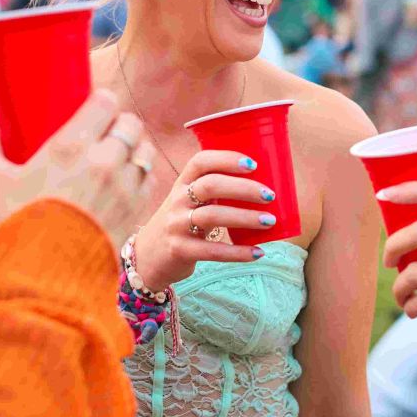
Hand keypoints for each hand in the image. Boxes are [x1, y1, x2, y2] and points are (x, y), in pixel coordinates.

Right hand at [0, 89, 158, 246]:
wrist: (47, 272)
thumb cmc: (19, 224)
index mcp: (71, 145)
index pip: (105, 103)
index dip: (102, 103)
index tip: (95, 109)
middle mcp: (104, 160)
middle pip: (130, 123)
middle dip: (121, 125)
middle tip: (109, 133)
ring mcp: (124, 185)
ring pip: (145, 150)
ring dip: (136, 149)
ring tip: (123, 155)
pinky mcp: (135, 208)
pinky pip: (149, 179)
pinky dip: (142, 176)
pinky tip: (128, 181)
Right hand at [131, 151, 279, 290]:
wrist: (146, 258)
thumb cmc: (180, 224)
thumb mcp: (187, 202)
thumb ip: (213, 193)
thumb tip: (262, 188)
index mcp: (182, 184)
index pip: (200, 162)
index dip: (226, 159)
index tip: (253, 164)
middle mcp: (177, 201)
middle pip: (210, 186)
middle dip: (243, 188)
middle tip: (270, 195)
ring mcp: (176, 225)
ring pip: (213, 216)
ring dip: (245, 217)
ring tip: (269, 221)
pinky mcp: (180, 250)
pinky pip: (212, 251)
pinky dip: (238, 252)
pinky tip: (258, 253)